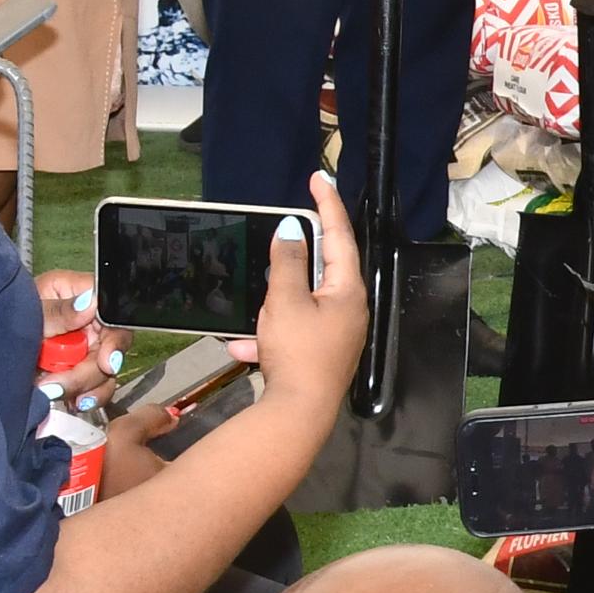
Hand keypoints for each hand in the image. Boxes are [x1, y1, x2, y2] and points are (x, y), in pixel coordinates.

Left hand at [31, 269, 127, 413]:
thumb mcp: (28, 311)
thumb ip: (58, 311)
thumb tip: (90, 303)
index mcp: (77, 295)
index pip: (111, 312)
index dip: (114, 337)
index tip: (107, 361)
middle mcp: (86, 322)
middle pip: (111, 347)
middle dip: (91, 370)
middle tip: (61, 383)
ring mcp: (81, 350)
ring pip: (105, 372)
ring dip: (84, 387)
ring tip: (53, 391)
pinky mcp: (73, 374)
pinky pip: (92, 389)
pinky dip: (82, 398)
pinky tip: (69, 402)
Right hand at [243, 172, 369, 415]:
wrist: (298, 415)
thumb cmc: (298, 352)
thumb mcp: (286, 301)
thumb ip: (286, 262)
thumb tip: (291, 229)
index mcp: (347, 289)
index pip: (340, 234)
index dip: (328, 204)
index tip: (319, 178)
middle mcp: (349, 309)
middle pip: (321, 270)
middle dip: (293, 261)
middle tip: (280, 241)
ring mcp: (336, 334)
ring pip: (300, 305)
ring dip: (273, 306)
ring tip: (256, 316)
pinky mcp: (320, 356)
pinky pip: (291, 334)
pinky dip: (267, 336)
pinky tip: (244, 348)